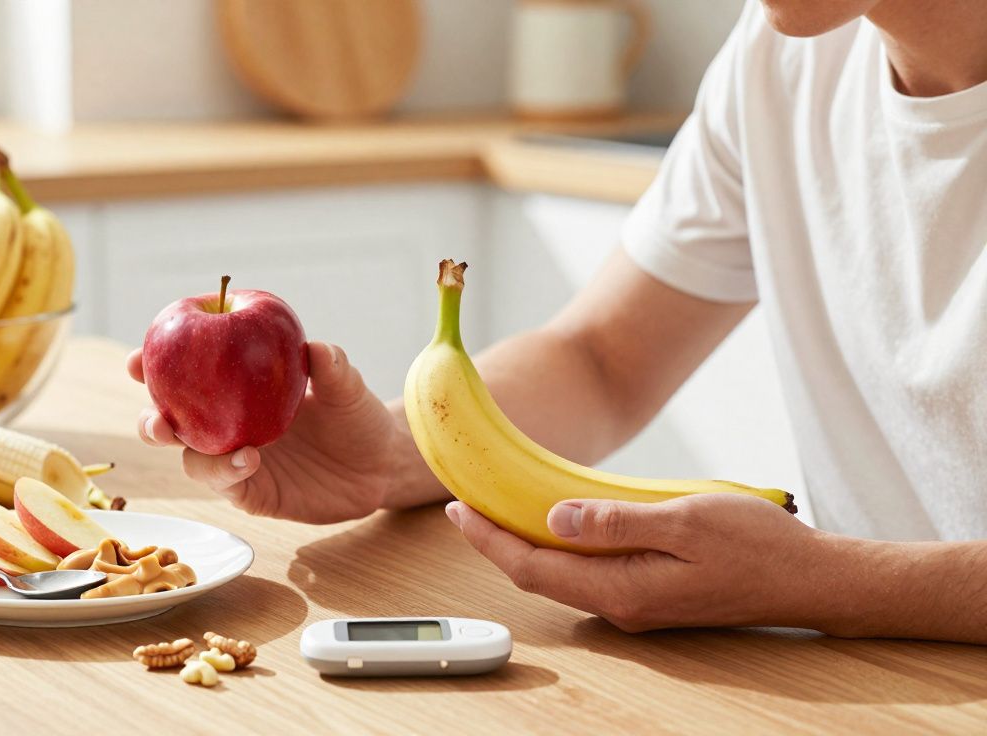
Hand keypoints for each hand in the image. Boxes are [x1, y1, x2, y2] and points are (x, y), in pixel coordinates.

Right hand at [127, 341, 404, 523]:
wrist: (380, 464)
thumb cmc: (355, 415)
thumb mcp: (347, 387)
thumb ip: (331, 366)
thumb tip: (315, 348)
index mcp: (233, 388)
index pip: (185, 374)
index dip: (153, 366)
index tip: (138, 360)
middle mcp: (224, 425)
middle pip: (171, 423)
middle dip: (151, 420)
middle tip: (158, 418)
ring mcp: (235, 460)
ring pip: (193, 460)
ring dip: (193, 453)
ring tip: (221, 444)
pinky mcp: (253, 493)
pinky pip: (228, 485)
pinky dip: (229, 473)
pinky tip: (249, 460)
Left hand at [447, 493, 837, 632]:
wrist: (811, 581)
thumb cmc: (757, 547)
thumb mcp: (684, 520)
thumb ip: (616, 522)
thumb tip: (553, 517)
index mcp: (621, 590)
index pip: (531, 567)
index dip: (488, 539)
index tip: (458, 507)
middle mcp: (621, 606)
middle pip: (538, 575)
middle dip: (496, 541)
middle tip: (466, 504)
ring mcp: (635, 605)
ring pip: (561, 576)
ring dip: (526, 544)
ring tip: (497, 508)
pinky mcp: (650, 596)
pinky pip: (588, 574)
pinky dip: (561, 549)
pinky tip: (556, 523)